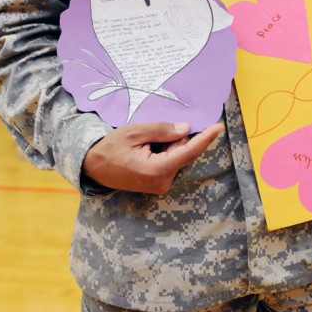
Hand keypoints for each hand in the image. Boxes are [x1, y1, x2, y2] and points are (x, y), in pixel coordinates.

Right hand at [82, 121, 223, 193]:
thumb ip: (162, 130)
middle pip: (182, 152)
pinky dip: (164, 152)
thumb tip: (185, 129)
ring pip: (176, 157)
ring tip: (145, 142)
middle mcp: (162, 181)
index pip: (188, 151)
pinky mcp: (156, 183)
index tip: (219, 127)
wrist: (93, 166)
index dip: (205, 138)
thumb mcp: (135, 132)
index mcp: (157, 170)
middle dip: (176, 138)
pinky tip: (148, 148)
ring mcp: (159, 185)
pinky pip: (169, 162)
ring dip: (168, 145)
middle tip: (154, 132)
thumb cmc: (111, 147)